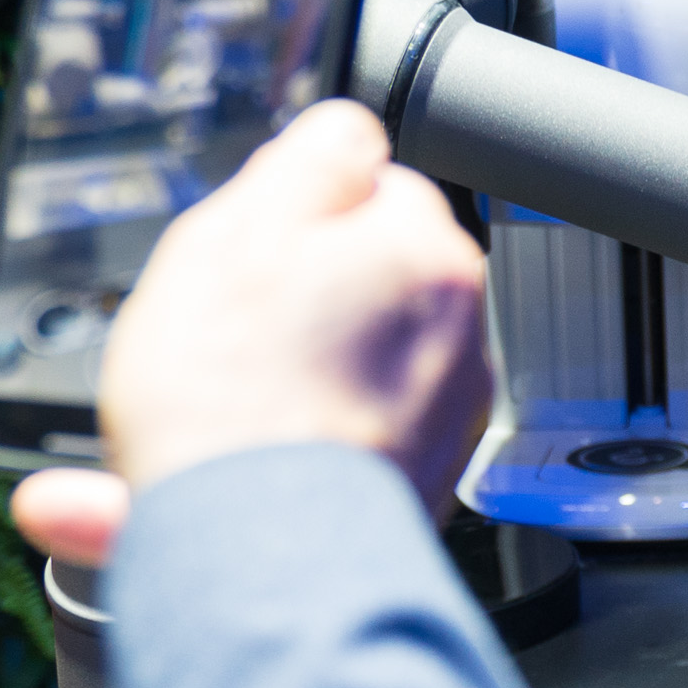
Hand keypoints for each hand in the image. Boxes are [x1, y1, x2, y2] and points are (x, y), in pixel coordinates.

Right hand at [7, 101, 491, 568]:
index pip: (370, 187)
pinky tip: (246, 458)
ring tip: (229, 405)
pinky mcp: (417, 481)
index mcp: (430, 254)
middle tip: (228, 332)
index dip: (292, 214)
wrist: (255, 554)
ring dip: (296, 372)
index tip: (251, 251)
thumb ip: (307, 163)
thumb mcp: (243, 227)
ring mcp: (445, 412)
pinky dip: (300, 442)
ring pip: (354, 359)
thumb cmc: (235, 398)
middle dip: (300, 295)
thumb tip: (344, 132)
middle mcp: (459, 330)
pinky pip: (347, 436)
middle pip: (364, 277)